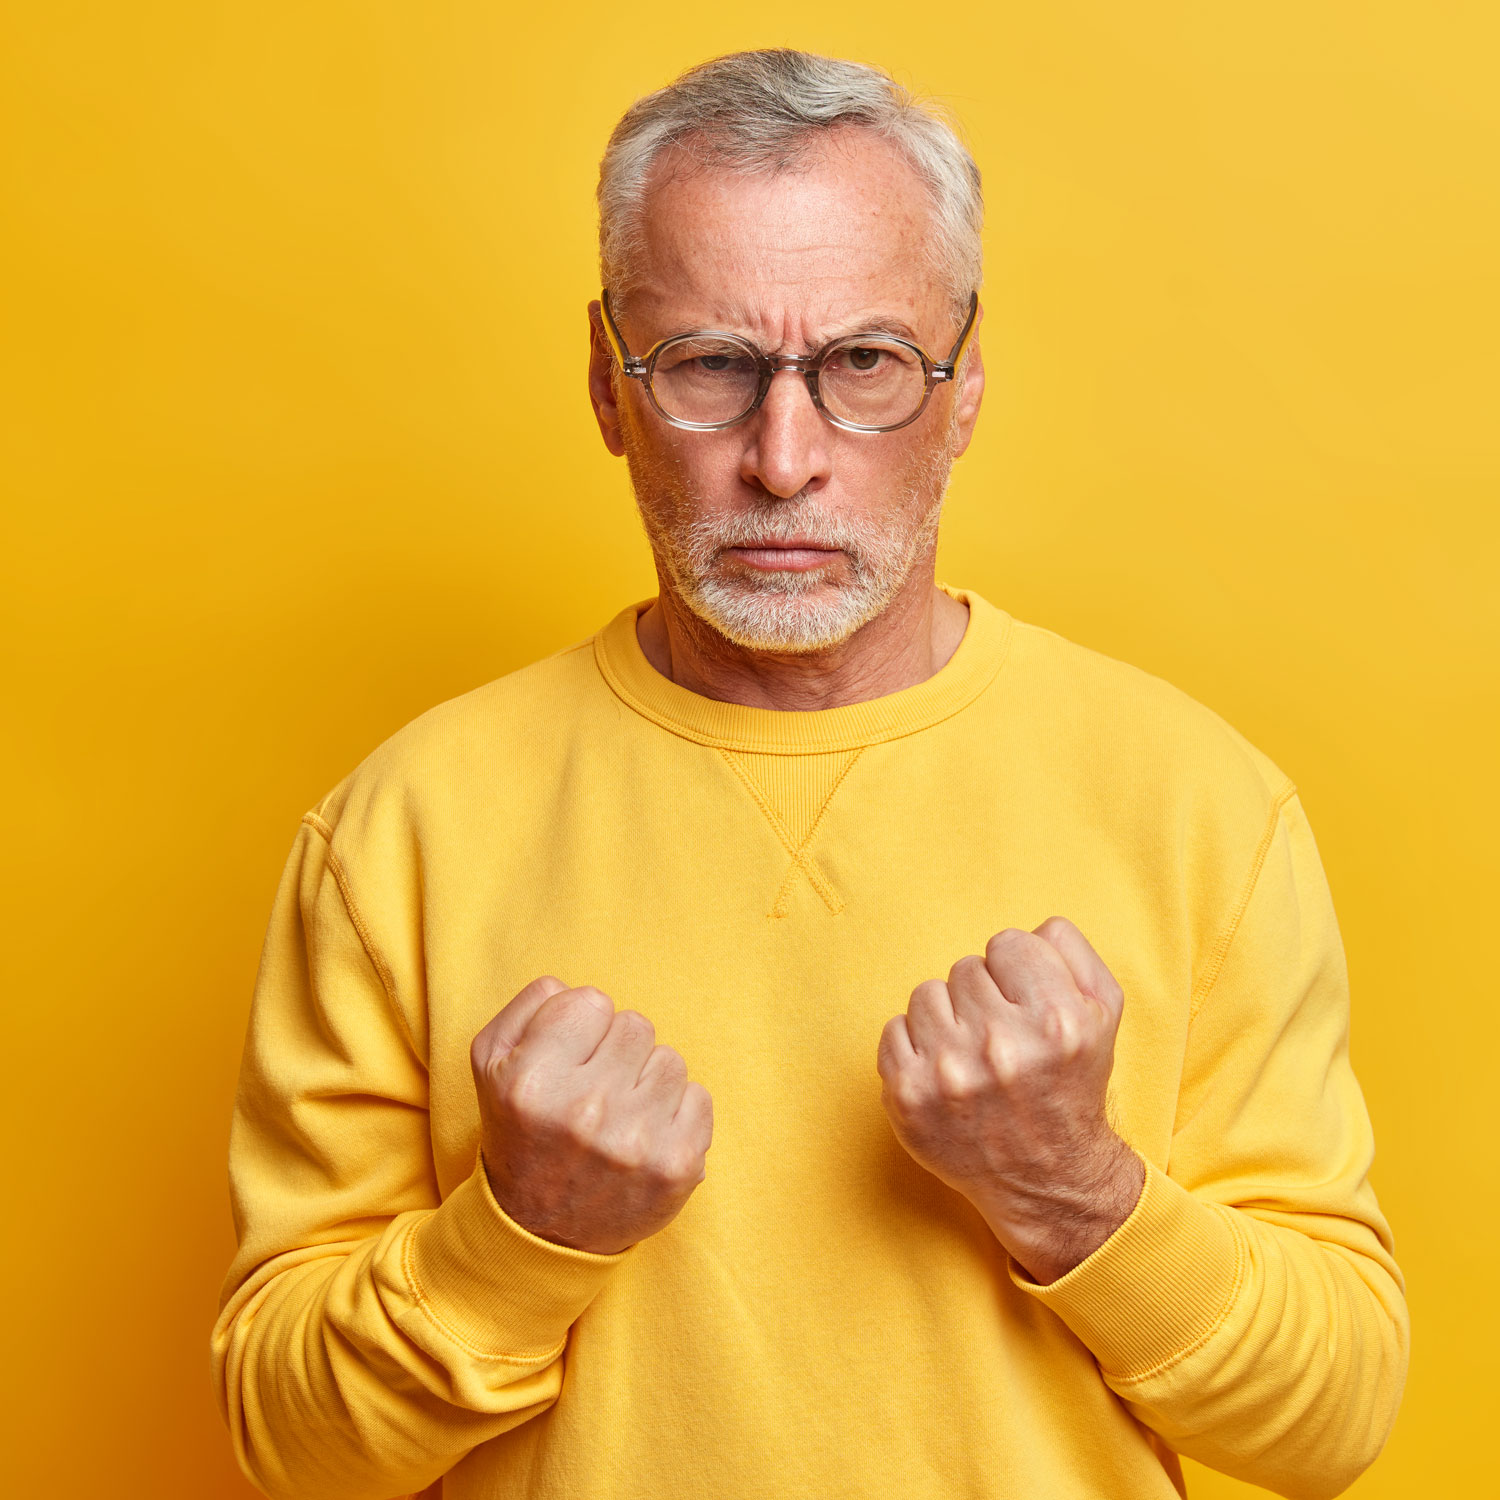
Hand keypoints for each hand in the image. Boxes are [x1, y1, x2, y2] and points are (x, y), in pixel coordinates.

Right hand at [470, 976, 713, 1254]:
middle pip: (636, 1025)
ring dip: (647, 1081)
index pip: (591, 1001)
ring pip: (670, 1059)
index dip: (581, 1027)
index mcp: (532, 1081)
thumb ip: (531, 1006)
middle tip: (593, 1092)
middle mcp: (583, 1111)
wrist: (539, 1234)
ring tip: (618, 1115)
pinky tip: (645, 1136)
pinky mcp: (676, 1167)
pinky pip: (699, 1097)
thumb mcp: (491, 1063)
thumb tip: (580, 989)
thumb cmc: (520, 1132)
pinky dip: (677, 1113)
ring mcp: (635, 1142)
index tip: (569, 1060)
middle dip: (616, 1052)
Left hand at [876, 917, 1144, 1283]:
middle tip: (1003, 1040)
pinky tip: (945, 1074)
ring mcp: (949, 1074)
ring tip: (973, 1055)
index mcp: (1056, 1021)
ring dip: (948, 1019)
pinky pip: (894, 1030)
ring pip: (926, 994)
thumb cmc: (1071, 1083)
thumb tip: (1029, 927)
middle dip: (983, 997)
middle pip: (965, 968)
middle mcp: (1002, 1047)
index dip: (1017, 971)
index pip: (1008, 943)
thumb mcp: (1102, 1012)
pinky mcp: (908, 1097)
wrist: (1046, 1178)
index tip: (1025, 1006)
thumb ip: (1070, 950)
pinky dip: (915, 1046)